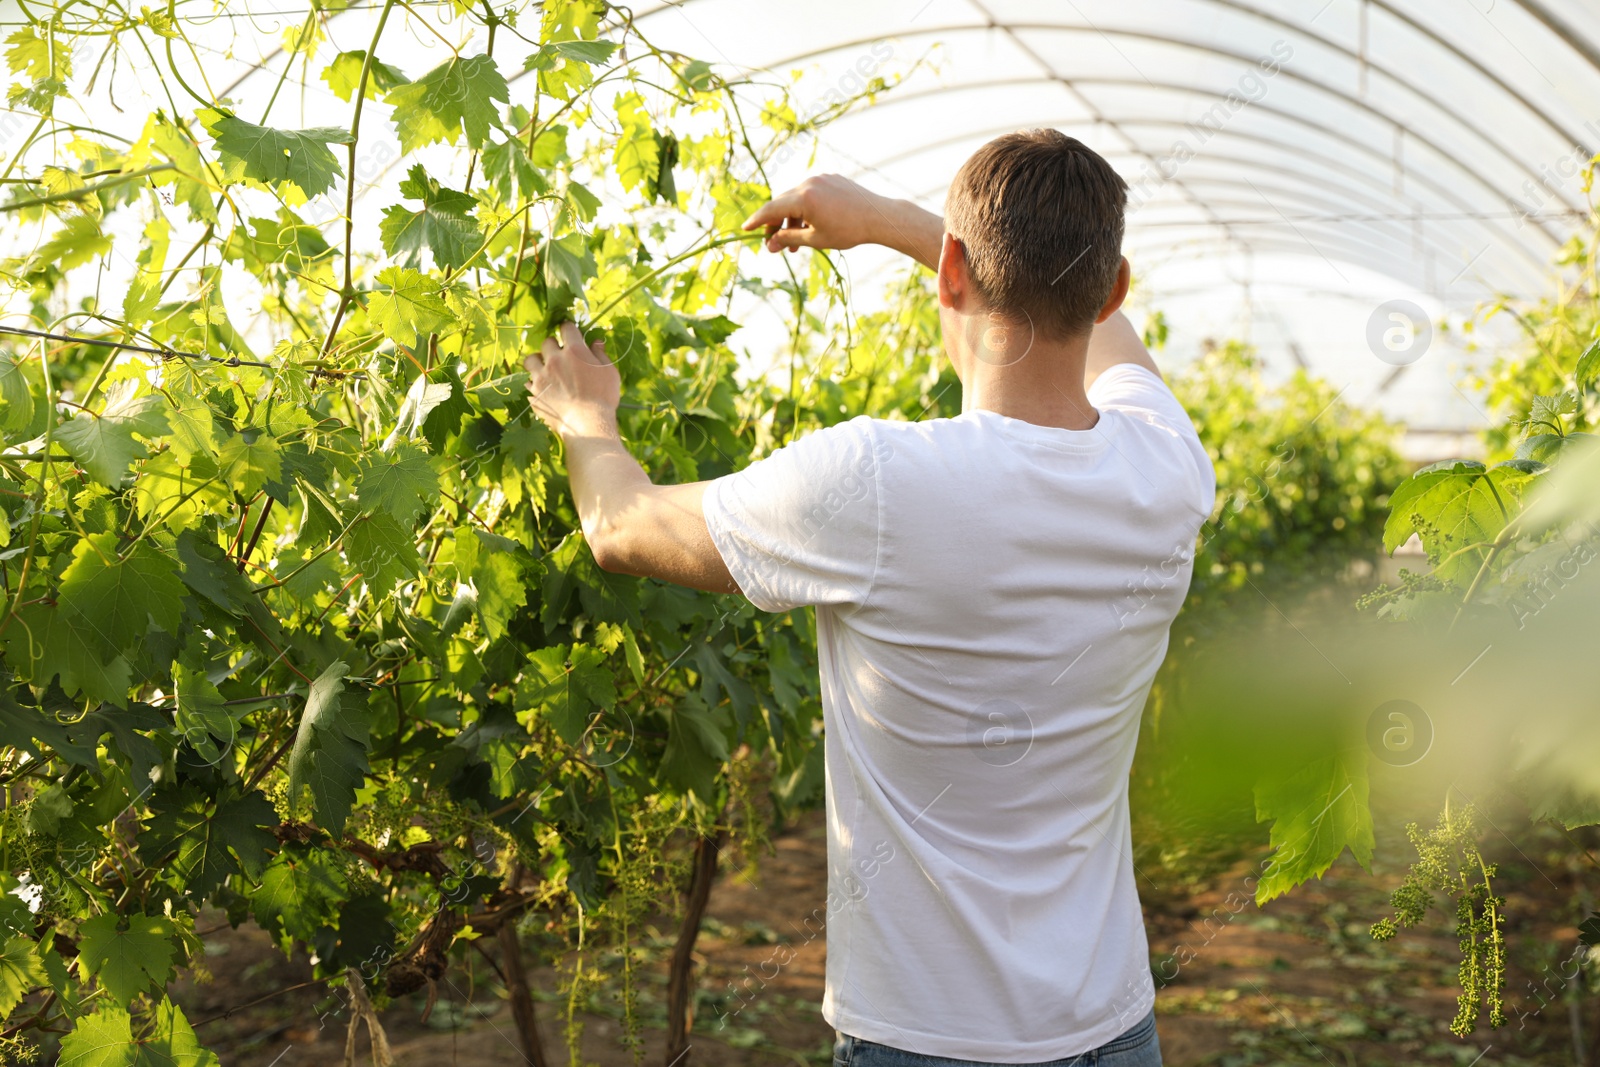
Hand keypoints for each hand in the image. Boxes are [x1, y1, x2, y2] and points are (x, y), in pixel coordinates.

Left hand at [525, 322, 619, 438]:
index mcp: (574, 351)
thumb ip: (600, 354)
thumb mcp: (610, 372)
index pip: (566, 328)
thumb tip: (596, 342)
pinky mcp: (534, 393)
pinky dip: (534, 383)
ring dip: (537, 361)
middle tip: (560, 355)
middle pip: (546, 342)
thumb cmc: (603, 398)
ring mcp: (541, 377)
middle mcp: (554, 360)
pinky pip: (528, 382)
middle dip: (553, 346)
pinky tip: (543, 388)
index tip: (571, 333)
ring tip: (544, 368)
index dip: (568, 329)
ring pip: (530, 360)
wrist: (587, 425)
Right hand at [742, 173, 887, 252]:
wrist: (878, 217)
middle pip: (782, 203)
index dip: (757, 221)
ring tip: (795, 243)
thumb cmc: (848, 231)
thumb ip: (789, 239)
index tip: (745, 230)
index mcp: (804, 198)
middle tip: (773, 245)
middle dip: (776, 224)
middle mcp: (809, 183)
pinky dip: (805, 209)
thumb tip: (770, 245)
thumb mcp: (815, 239)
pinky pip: (810, 193)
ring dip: (791, 219)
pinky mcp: (830, 178)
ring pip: (796, 198)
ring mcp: (820, 178)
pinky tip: (810, 226)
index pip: (772, 209)